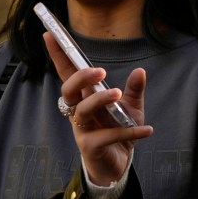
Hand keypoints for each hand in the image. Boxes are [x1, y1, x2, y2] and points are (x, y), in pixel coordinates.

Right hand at [46, 31, 152, 186]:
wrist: (118, 164)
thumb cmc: (120, 131)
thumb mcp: (131, 108)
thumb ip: (134, 90)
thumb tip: (140, 71)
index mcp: (86, 97)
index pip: (69, 74)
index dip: (59, 55)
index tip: (49, 34)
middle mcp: (80, 111)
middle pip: (68, 90)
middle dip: (80, 78)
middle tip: (100, 72)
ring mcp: (82, 130)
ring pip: (82, 111)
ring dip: (99, 100)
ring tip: (118, 94)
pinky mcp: (91, 147)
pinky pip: (107, 137)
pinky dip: (129, 132)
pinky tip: (148, 130)